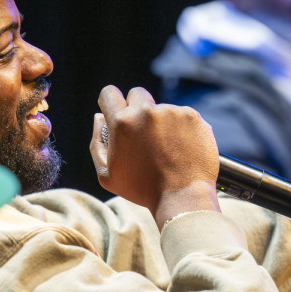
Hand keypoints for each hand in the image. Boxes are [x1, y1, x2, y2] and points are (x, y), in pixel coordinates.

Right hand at [90, 86, 220, 226]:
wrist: (182, 198)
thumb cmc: (142, 189)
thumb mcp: (107, 174)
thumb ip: (97, 142)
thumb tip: (99, 117)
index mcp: (122, 122)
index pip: (109, 93)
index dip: (111, 102)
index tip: (117, 111)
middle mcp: (146, 111)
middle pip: (137, 94)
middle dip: (137, 109)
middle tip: (144, 134)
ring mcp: (172, 112)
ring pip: (162, 109)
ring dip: (162, 122)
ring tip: (167, 150)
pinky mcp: (193, 117)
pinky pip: (182, 116)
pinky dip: (182, 129)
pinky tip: (182, 149)